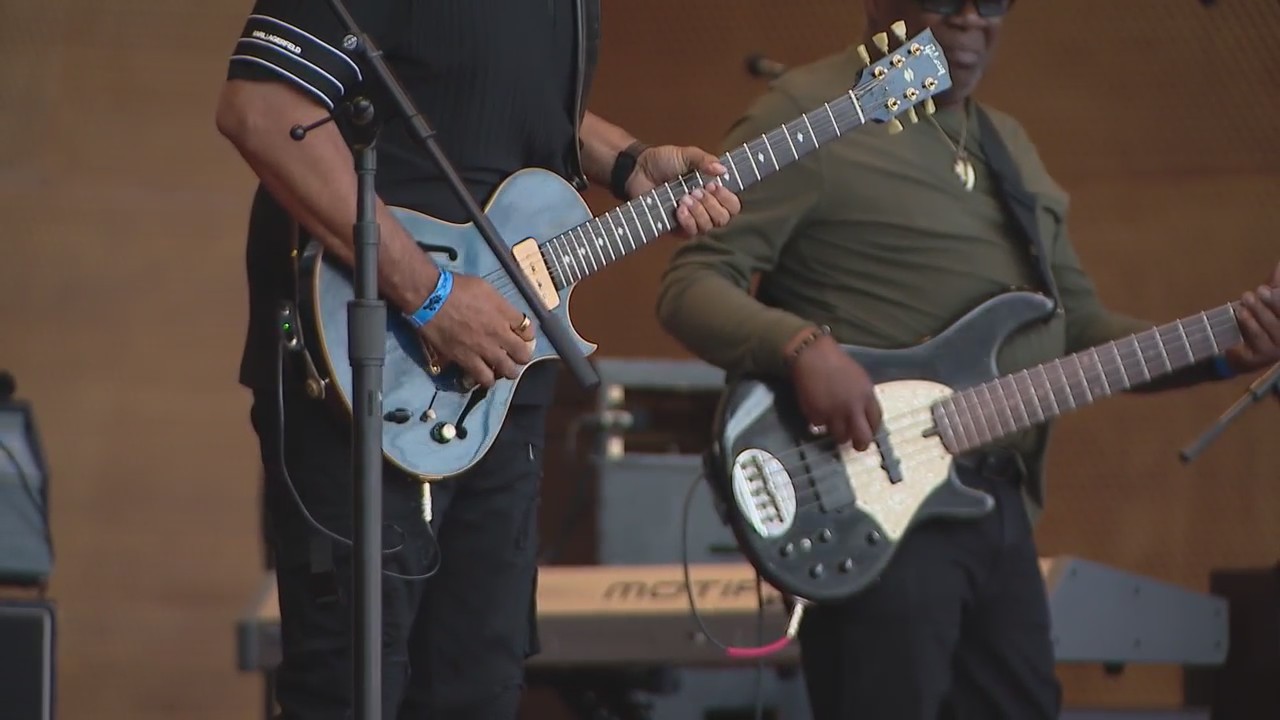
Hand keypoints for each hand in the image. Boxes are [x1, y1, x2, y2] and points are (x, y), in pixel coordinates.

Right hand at [418, 274, 535, 387]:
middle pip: (523, 354)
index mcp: (505, 313)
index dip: (527, 335)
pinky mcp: (467, 360)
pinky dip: (488, 379)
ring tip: (502, 368)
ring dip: (508, 370)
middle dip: (521, 356)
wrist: (431, 298)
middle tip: (514, 355)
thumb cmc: (456, 287)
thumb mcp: (486, 288)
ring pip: (508, 371)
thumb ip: (499, 305)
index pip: (529, 330)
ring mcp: (484, 349)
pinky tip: (485, 375)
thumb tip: (503, 314)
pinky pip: (485, 378)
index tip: (521, 335)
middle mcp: (499, 333)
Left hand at [628, 145, 741, 236]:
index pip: (732, 205)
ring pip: (708, 227)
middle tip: (697, 191)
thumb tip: (723, 170)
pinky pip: (690, 233)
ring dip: (699, 212)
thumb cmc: (663, 161)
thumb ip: (705, 160)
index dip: (727, 199)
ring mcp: (691, 219)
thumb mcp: (687, 155)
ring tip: (685, 198)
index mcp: (712, 192)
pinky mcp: (676, 228)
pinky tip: (679, 209)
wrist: (639, 169)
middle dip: (712, 205)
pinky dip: (688, 221)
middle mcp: (705, 208)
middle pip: (723, 219)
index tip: (714, 186)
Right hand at [789, 333, 882, 450]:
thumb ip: (862, 397)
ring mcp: (834, 413)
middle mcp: (852, 408)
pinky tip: (818, 411)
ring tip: (834, 427)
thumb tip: (862, 415)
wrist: (812, 355)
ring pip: (841, 437)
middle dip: (860, 445)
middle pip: (862, 437)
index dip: (872, 429)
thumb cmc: (836, 362)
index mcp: (866, 396)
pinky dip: (820, 422)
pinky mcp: (816, 415)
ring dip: (838, 434)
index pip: (876, 422)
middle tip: (856, 445)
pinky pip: (820, 426)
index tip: (868, 432)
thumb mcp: (858, 378)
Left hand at [1224, 261, 1279, 373]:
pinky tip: (1242, 313)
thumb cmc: (1260, 321)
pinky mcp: (1264, 357)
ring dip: (1260, 311)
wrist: (1239, 350)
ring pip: (1274, 328)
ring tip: (1246, 298)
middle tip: (1259, 290)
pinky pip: (1260, 339)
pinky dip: (1251, 324)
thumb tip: (1279, 265)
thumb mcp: (1269, 301)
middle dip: (1274, 302)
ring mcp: (1279, 349)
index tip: (1269, 287)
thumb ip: (1277, 285)